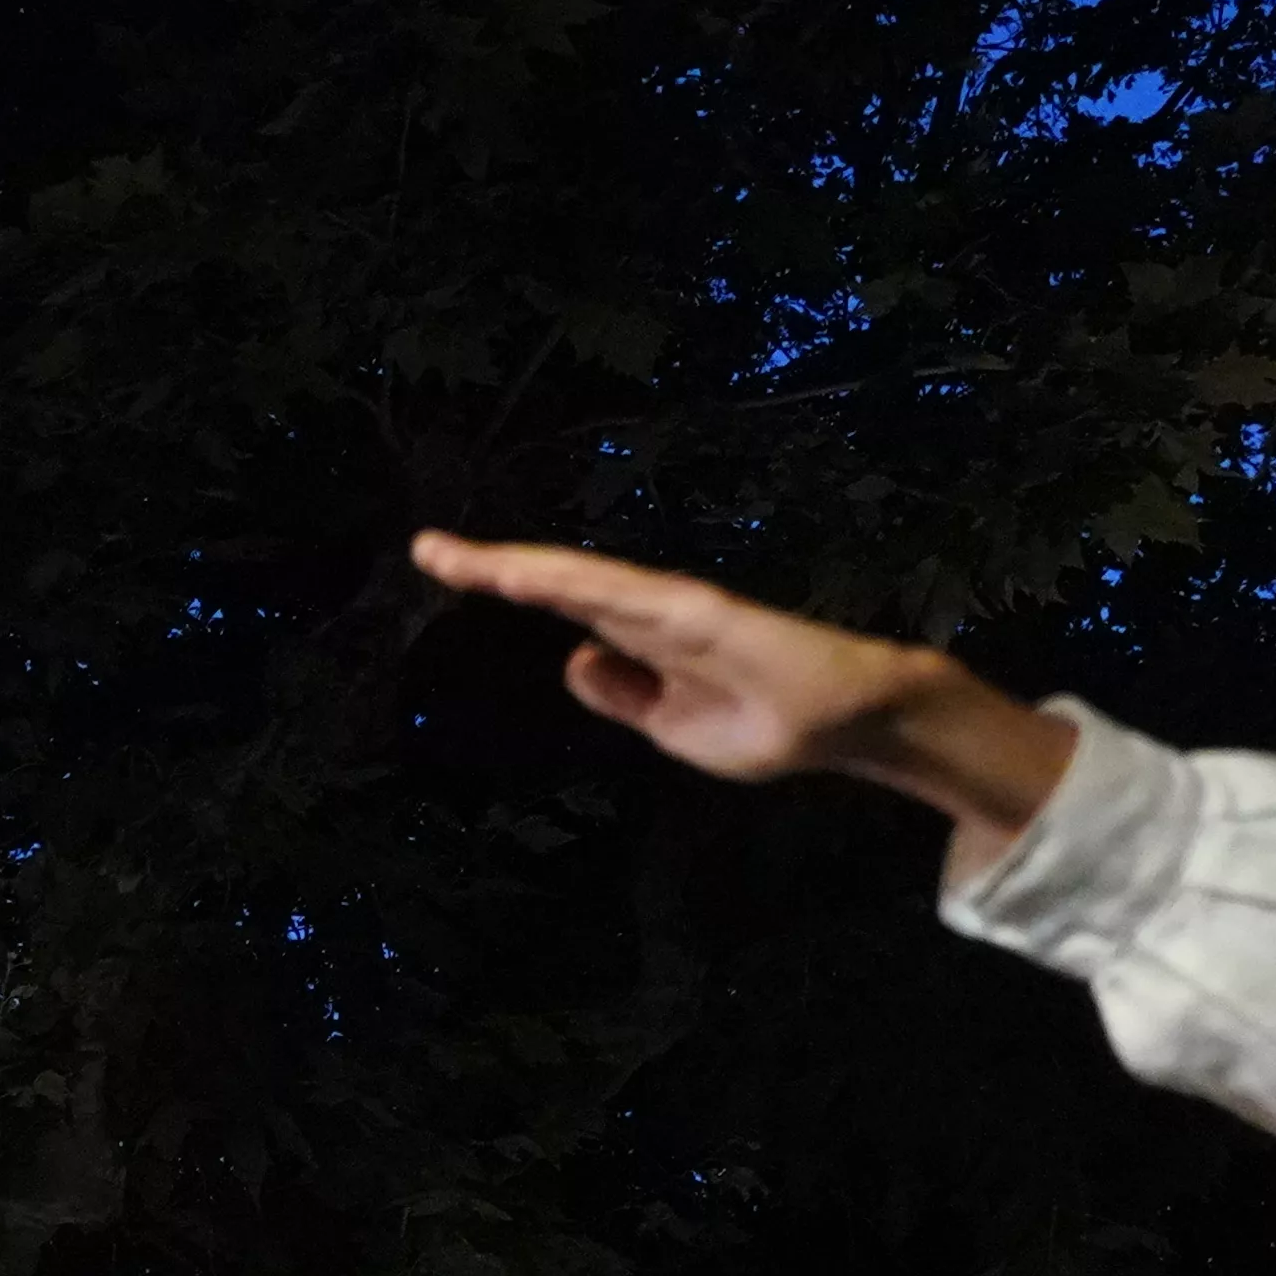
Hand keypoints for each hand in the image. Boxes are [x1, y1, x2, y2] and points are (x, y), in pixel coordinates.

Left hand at [405, 531, 1080, 858]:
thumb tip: (573, 661)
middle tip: (425, 547)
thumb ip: (622, 696)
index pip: (559, 608)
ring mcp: (674, 609)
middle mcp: (649, 612)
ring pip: (583, 582)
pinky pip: (629, 597)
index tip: (446, 570)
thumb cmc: (768, 726)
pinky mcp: (703, 616)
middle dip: (492, 566)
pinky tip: (536, 578)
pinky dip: (580, 586)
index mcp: (640, 639)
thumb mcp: (671, 728)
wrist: (849, 725)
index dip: (506, 587)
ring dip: (524, 569)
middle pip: (558, 582)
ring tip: (458, 557)